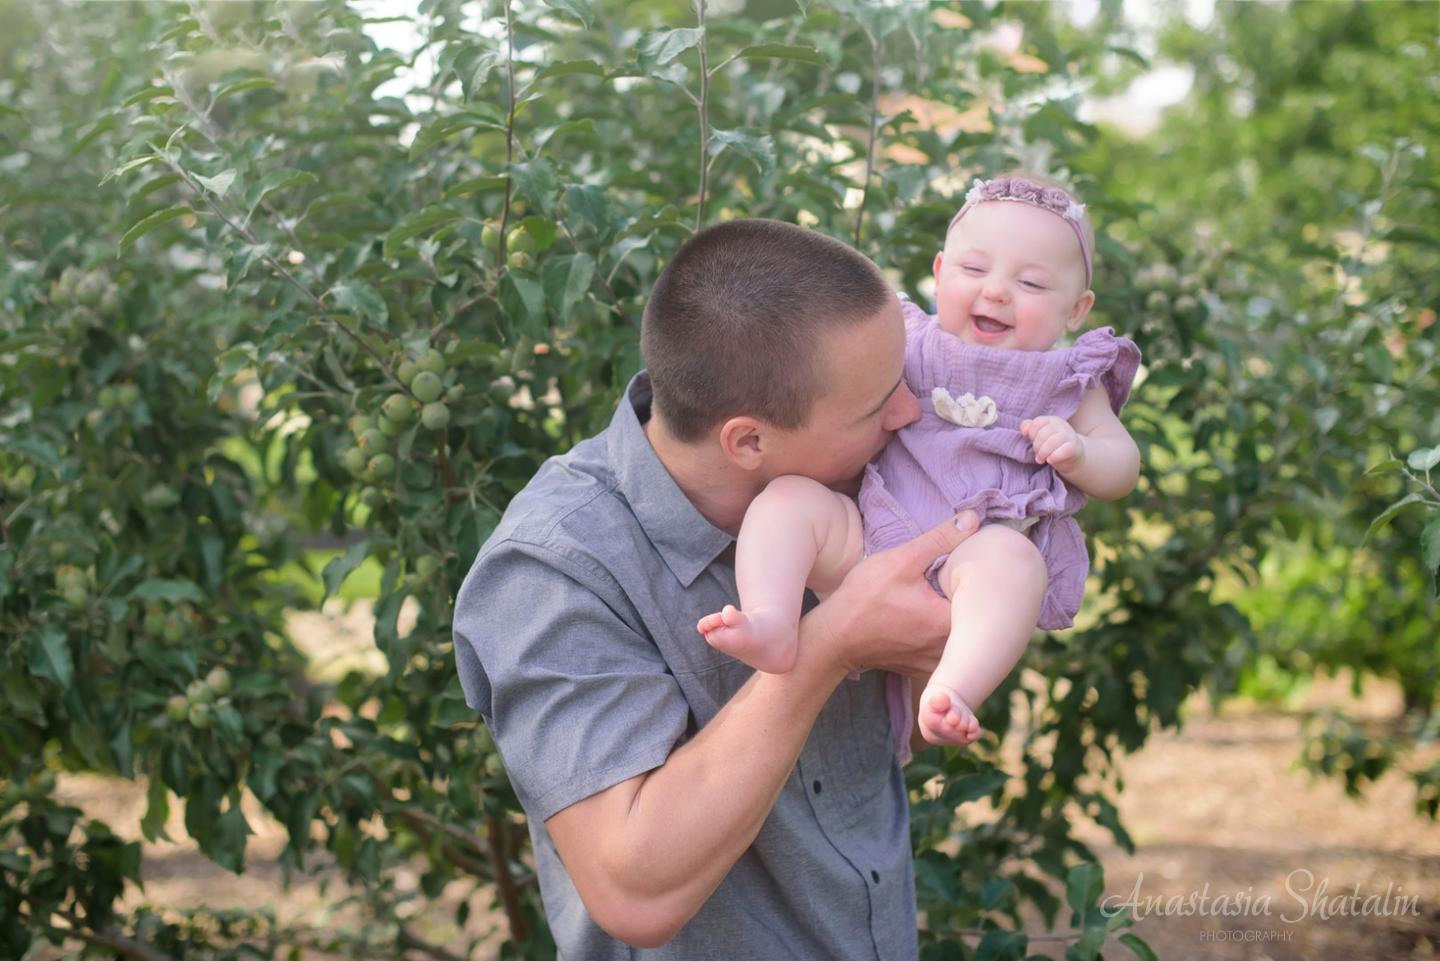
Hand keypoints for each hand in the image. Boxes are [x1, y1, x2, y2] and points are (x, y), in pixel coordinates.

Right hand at [805, 512, 978, 677]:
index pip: (982, 599)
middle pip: (972, 620)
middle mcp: (947, 649)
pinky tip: (924, 621)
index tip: (967, 568)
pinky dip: (938, 635)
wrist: (834, 637)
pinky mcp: (922, 668)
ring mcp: (935, 663)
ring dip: (954, 620)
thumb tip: (973, 518)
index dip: (976, 580)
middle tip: (956, 581)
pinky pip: (942, 650)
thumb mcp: (903, 559)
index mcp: (948, 622)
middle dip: (967, 600)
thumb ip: (941, 538)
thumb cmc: (864, 598)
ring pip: (958, 637)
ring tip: (941, 601)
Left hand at [1021, 415, 1084, 471]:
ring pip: (1052, 441)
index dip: (1032, 434)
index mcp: (1051, 420)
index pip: (1036, 423)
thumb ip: (1029, 428)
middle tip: (1038, 454)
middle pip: (1043, 434)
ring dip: (1043, 453)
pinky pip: (1063, 450)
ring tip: (1041, 459)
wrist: (1072, 456)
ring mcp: (1069, 436)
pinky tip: (1050, 460)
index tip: (1033, 442)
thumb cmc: (1052, 445)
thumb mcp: (1039, 435)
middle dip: (1037, 446)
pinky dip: (1054, 457)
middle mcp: (1061, 425)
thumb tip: (1024, 431)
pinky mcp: (1074, 448)